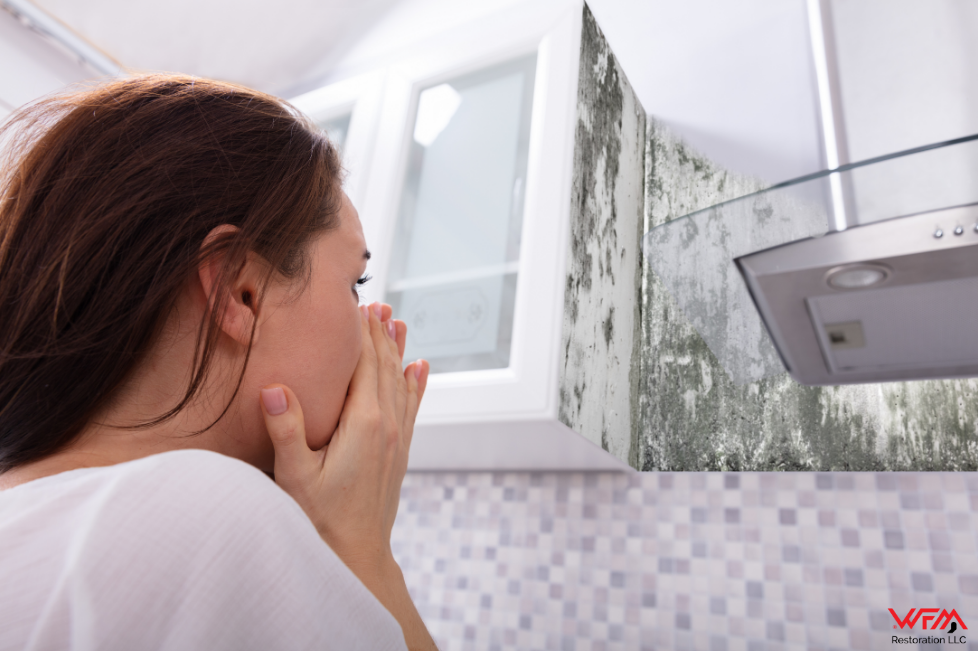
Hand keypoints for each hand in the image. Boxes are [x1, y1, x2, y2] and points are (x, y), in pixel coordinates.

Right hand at [258, 302, 427, 571]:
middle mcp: (387, 425)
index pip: (364, 365)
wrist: (357, 556)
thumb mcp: (295, 476)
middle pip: (385, 367)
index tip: (358, 304)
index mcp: (363, 423)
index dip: (360, 334)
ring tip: (399, 321)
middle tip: (377, 303)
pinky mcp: (399, 452)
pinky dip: (415, 382)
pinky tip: (420, 368)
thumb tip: (273, 386)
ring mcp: (397, 438)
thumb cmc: (320, 519)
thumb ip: (286, 430)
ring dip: (398, 350)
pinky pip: (411, 406)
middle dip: (380, 334)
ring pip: (401, 382)